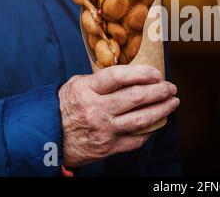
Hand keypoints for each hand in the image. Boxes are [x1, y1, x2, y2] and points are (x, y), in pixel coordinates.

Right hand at [58, 65, 178, 167]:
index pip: (118, 77)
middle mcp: (96, 109)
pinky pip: (136, 139)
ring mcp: (103, 130)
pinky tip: (158, 121)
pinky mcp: (107, 147)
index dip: (141, 73)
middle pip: (135, 98)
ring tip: (173, 102)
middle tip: (171, 87)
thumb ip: (101, 79)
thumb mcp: (77, 85)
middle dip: (159, 91)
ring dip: (162, 110)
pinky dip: (150, 130)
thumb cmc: (65, 106)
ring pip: (140, 120)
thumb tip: (132, 73)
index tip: (157, 72)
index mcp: (87, 90)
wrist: (47, 137)